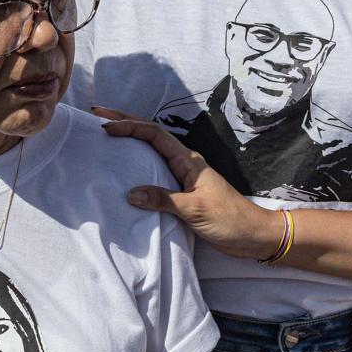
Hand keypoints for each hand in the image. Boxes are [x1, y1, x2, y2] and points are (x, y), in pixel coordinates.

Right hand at [93, 107, 280, 258]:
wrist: (252, 235)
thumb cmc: (229, 220)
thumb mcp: (195, 210)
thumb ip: (163, 199)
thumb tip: (130, 193)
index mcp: (189, 161)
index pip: (154, 135)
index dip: (130, 127)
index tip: (106, 125)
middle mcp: (185, 164)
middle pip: (151, 136)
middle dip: (126, 122)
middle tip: (99, 115)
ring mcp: (184, 177)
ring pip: (152, 152)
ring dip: (131, 141)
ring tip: (107, 137)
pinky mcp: (183, 193)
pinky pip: (155, 172)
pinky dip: (138, 165)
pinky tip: (126, 171)